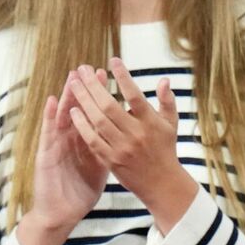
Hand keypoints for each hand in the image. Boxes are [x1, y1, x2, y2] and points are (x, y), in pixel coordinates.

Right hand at [19, 76, 108, 244]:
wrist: (62, 213)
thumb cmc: (81, 191)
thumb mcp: (101, 167)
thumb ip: (111, 148)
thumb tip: (129, 135)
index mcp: (86, 141)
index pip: (94, 113)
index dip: (101, 95)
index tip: (111, 75)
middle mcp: (71, 139)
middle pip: (79, 109)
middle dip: (85, 89)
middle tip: (91, 68)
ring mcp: (57, 144)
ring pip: (62, 116)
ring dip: (67, 96)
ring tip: (72, 76)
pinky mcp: (46, 154)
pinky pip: (48, 133)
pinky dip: (50, 116)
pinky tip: (52, 100)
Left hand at [64, 58, 195, 225]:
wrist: (161, 184)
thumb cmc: (165, 149)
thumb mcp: (171, 124)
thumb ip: (167, 100)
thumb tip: (164, 80)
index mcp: (151, 122)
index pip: (135, 95)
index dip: (124, 76)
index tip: (113, 60)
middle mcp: (136, 134)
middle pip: (110, 105)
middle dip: (94, 86)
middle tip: (83, 69)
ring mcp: (122, 147)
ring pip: (98, 121)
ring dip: (83, 101)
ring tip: (74, 84)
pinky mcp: (111, 160)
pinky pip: (92, 140)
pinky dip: (82, 125)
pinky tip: (73, 111)